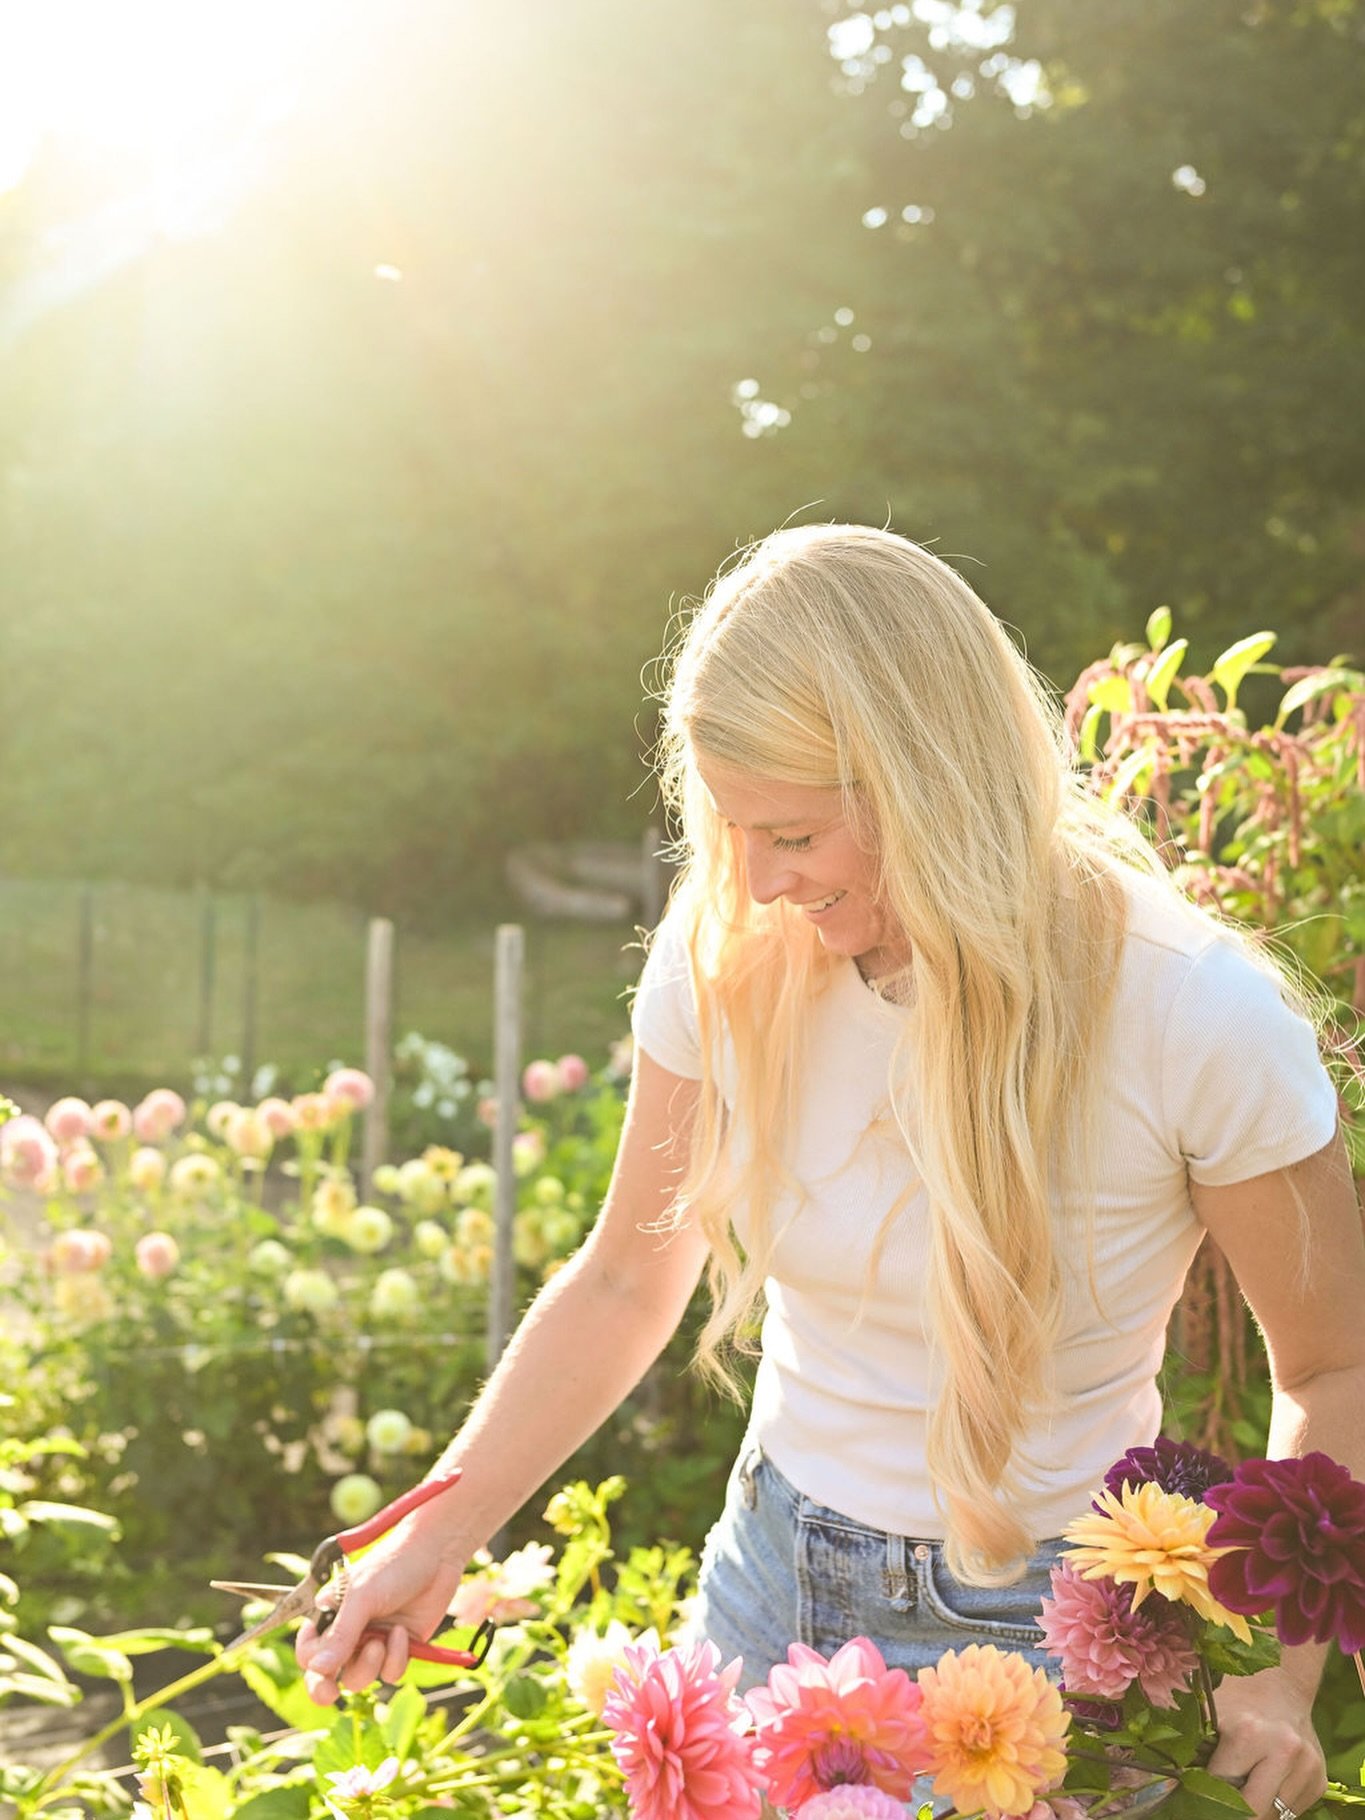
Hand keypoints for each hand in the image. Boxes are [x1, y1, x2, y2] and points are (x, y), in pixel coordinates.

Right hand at [295, 1521, 466, 1704]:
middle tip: (331, 1694)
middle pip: (328, 1674)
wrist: (437, 1556)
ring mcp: (374, 1641)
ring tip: (381, 1641)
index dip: (311, 1663)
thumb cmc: (394, 1566)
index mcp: (331, 1614)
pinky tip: (402, 1632)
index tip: (319, 1668)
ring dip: (369, 1665)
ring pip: (359, 1677)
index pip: (309, 1651)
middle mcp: (349, 1632)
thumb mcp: (363, 1597)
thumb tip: (317, 1668)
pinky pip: (389, 1672)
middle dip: (326, 1687)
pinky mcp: (399, 1649)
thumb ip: (341, 1634)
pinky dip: (395, 1658)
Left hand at [1205, 1665, 1326, 1819]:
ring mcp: (1307, 1768)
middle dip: (1233, 1811)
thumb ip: (1193, 1753)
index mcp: (1250, 1733)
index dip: (1206, 1793)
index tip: (1196, 1794)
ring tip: (1243, 1787)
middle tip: (1219, 1802)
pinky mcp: (1319, 1780)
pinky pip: (1292, 1812)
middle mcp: (1285, 1751)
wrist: (1278, 1686)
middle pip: (1253, 1811)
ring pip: (1274, 1816)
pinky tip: (1265, 1783)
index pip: (1222, 1788)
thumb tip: (1174, 1788)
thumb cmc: (1236, 1702)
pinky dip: (1274, 1805)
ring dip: (1255, 1809)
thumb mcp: (1209, 1719)